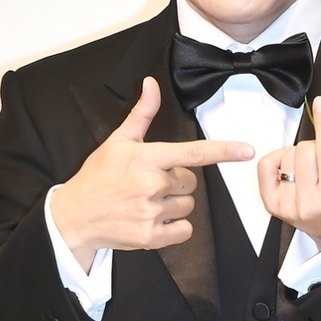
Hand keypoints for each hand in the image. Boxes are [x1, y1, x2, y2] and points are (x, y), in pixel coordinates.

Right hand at [51, 76, 253, 271]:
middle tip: (149, 183)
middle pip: (191, 181)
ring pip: (188, 205)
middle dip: (176, 181)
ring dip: (173, 203)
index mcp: (146, 157)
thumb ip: (142, 114)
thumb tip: (151, 84)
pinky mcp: (150, 237)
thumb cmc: (98, 176)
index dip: (223, 150)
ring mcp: (151, 211)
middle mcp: (151, 184)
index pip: (193, 152)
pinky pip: (185, 229)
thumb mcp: (118, 141)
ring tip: (146, 201)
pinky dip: (174, 226)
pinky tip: (152, 219)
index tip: (246, 150)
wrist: (74, 215)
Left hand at [258, 96, 320, 250]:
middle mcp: (311, 204)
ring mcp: (289, 206)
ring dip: (298, 155)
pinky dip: (277, 159)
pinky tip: (290, 169)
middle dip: (315, 146)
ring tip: (311, 169)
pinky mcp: (272, 205)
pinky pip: (266, 165)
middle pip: (305, 150)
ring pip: (287, 155)